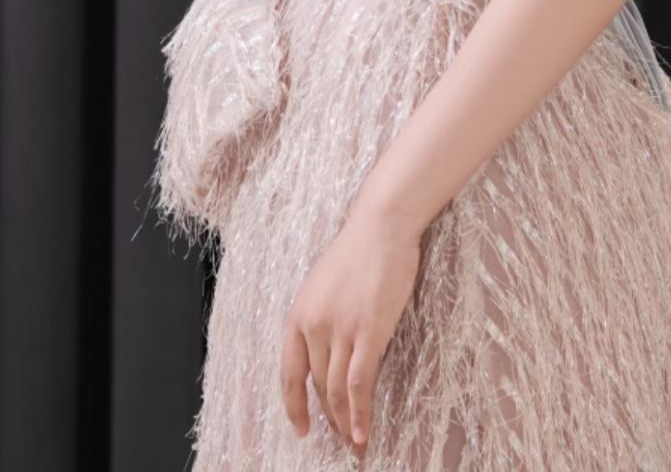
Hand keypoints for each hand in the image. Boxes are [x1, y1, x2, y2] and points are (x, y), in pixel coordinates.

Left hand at [280, 205, 422, 453]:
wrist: (381, 226)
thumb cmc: (359, 251)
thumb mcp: (324, 285)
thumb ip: (320, 317)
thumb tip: (325, 350)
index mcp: (298, 315)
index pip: (289, 373)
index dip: (293, 405)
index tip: (301, 427)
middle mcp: (313, 326)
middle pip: (318, 386)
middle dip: (328, 418)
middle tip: (341, 439)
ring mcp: (340, 330)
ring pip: (336, 391)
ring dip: (345, 423)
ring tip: (355, 444)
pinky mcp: (368, 332)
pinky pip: (359, 384)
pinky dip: (360, 413)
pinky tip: (364, 433)